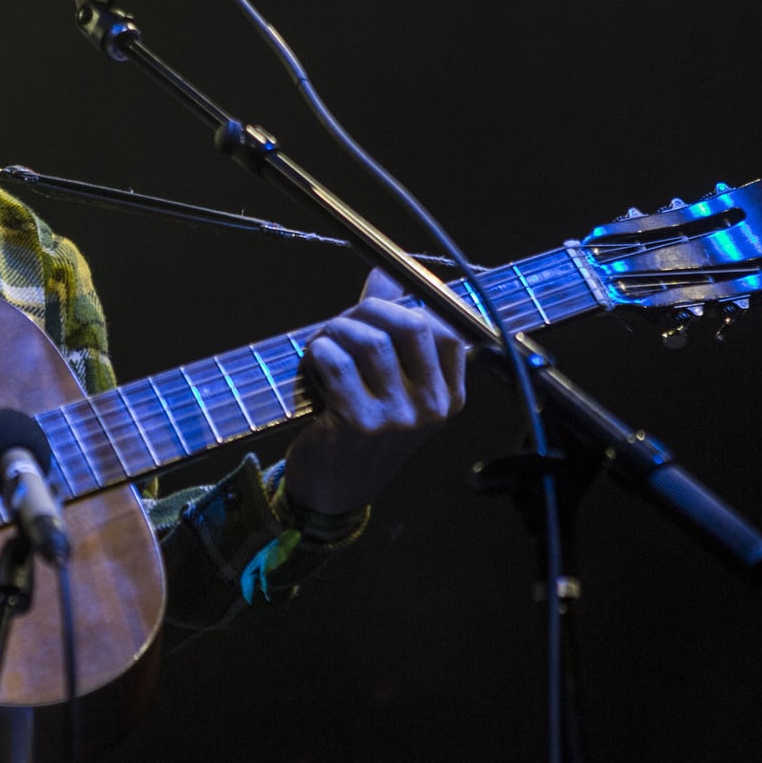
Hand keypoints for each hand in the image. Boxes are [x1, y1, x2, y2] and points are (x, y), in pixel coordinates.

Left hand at [282, 270, 468, 516]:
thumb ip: (390, 327)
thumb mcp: (389, 383)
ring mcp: (397, 417)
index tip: (378, 308)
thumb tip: (385, 273)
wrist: (335, 489)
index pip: (445, 329)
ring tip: (323, 344)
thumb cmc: (362, 429)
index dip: (407, 305)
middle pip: (410, 324)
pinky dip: (318, 352)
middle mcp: (430, 407)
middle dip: (368, 309)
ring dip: (336, 330)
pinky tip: (313, 364)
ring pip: (369, 339)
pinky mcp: (359, 422)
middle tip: (343, 322)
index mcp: (448, 396)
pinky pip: (337, 361)